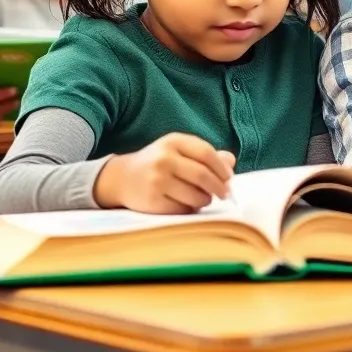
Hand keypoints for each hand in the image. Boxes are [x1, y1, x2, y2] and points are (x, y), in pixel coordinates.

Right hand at [94, 133, 235, 213]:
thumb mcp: (179, 151)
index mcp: (173, 142)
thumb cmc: (159, 164)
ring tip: (203, 198)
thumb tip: (230, 162)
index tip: (229, 178)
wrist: (121, 178)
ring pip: (195, 195)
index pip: (206, 153)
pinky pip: (182, 209)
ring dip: (205, 200)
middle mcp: (164, 159)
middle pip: (203, 175)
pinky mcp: (151, 200)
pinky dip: (190, 209)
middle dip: (218, 187)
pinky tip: (187, 205)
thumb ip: (205, 155)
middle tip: (224, 193)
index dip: (221, 168)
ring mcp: (156, 180)